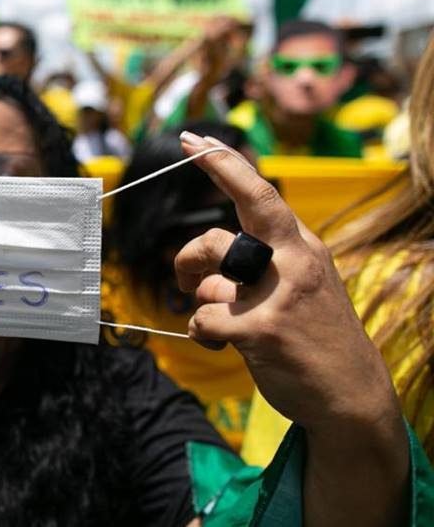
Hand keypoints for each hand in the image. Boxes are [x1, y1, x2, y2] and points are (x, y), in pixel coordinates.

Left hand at [173, 133, 399, 433]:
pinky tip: (221, 344)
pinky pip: (204, 322)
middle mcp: (292, 263)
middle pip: (216, 240)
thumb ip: (264, 258)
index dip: (220, 164)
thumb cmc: (314, 333)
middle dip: (188, 257)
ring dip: (203, 306)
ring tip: (222, 323)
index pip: (257, 194)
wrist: (351, 394)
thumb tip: (209, 251)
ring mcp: (278, 296)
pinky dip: (203, 334)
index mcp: (300, 246)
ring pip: (206, 286)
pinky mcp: (262, 330)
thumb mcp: (302, 282)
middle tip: (184, 277)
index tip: (192, 139)